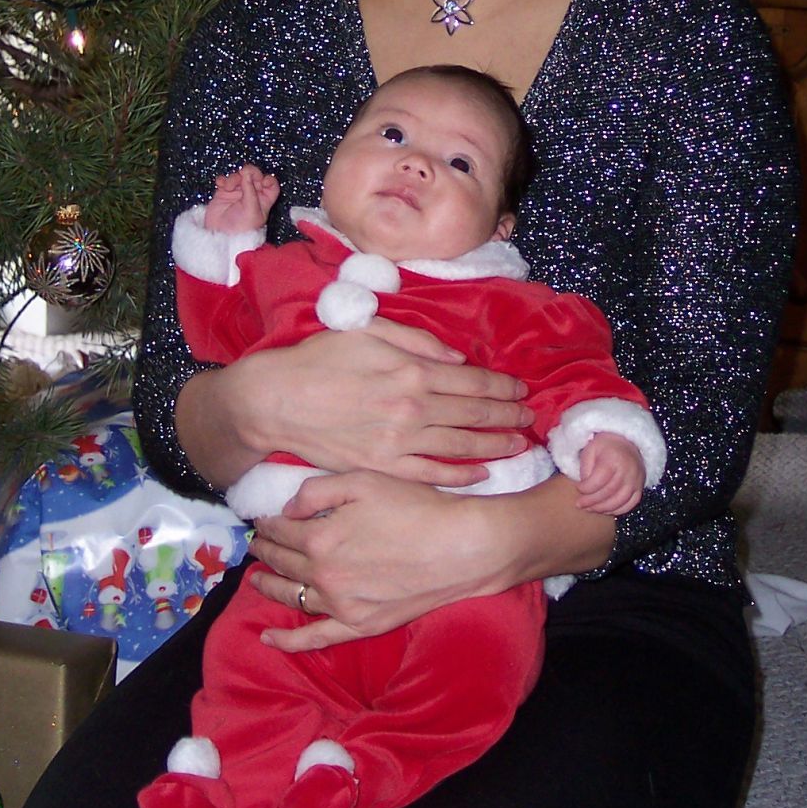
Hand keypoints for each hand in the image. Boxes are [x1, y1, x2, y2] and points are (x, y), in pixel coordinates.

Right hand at [202, 164, 277, 232]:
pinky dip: (223, 180)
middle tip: (244, 173)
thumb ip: (250, 190)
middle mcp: (251, 195)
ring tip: (228, 187)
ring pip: (239, 176)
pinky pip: (225, 180)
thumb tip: (247, 173)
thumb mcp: (251, 210)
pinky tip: (221, 184)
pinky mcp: (224, 193)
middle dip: (249, 173)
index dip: (268, 179)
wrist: (221, 237)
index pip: (271, 185)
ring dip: (234, 178)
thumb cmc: (241, 229)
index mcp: (263, 200)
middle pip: (254, 176)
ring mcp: (237, 193)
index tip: (262, 180)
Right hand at [228, 316, 533, 483]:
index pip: (472, 382)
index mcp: (412, 371)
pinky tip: (482, 473)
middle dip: (509, 416)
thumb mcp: (368, 331)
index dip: (502, 387)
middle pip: (475, 415)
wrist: (275, 402)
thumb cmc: (318, 360)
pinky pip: (432, 475)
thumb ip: (417, 342)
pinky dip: (461, 476)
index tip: (521, 389)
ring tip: (519, 444)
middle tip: (531, 418)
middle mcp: (412, 408)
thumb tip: (457, 358)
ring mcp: (399, 443)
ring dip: (496, 445)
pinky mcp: (383, 468)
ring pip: (461, 447)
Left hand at [250, 470, 494, 649]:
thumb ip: (317, 491)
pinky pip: (315, 638)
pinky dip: (288, 641)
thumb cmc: (416, 507)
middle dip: (264, 551)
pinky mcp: (360, 625)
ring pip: (291, 597)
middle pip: (281, 562)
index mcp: (320, 536)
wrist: (461, 547)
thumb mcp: (365, 481)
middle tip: (255, 544)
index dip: (267, 522)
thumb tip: (286, 510)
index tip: (261, 518)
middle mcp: (323, 574)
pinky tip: (267, 639)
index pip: (279, 529)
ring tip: (257, 578)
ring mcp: (340, 604)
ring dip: (268, 586)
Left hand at [574, 433, 643, 515]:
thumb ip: (585, 468)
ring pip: (620, 501)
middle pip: (609, 492)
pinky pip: (630, 504)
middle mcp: (628, 470)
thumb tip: (584, 489)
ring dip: (603, 508)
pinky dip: (617, 510)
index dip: (586, 488)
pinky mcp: (640, 487)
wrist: (626, 443)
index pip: (599, 479)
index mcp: (614, 458)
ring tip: (590, 508)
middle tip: (580, 504)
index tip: (578, 488)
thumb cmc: (604, 447)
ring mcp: (636, 480)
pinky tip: (605, 509)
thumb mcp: (590, 450)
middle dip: (592, 501)